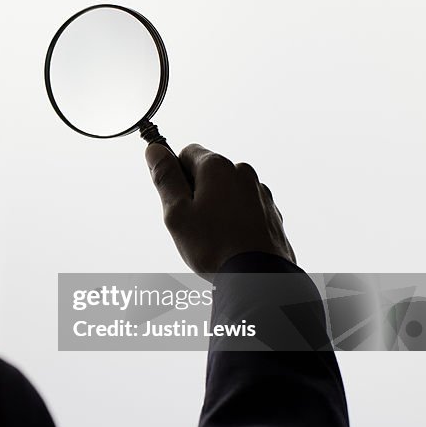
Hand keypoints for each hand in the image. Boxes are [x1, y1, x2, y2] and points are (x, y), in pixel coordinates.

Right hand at [145, 142, 295, 280]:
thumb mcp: (176, 212)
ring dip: (217, 207)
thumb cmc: (214, 246)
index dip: (176, 176)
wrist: (258, 277)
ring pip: (228, 192)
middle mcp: (242, 172)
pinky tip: (231, 241)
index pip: (186, 152)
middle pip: (208, 173)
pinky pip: (245, 208)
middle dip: (196, 192)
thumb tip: (154, 149)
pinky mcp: (270, 213)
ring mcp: (260, 192)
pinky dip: (235, 219)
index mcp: (217, 167)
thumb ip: (165, 177)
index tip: (175, 200)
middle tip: (191, 223)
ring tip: (212, 237)